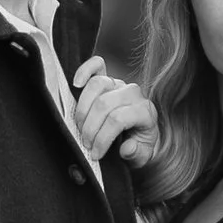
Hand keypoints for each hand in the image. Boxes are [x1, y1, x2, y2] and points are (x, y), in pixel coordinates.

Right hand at [73, 55, 159, 169]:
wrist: (138, 137)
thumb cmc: (137, 146)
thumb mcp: (141, 157)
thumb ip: (136, 154)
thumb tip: (127, 147)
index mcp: (145, 112)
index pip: (118, 119)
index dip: (102, 138)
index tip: (95, 153)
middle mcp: (134, 94)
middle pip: (104, 104)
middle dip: (90, 127)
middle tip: (85, 143)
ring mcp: (120, 84)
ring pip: (97, 85)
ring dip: (83, 109)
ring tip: (80, 127)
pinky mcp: (108, 80)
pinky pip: (97, 66)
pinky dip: (85, 71)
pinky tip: (76, 84)